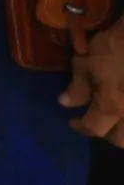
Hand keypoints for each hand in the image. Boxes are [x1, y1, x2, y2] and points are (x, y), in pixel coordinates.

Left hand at [62, 22, 123, 145]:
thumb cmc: (115, 44)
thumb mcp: (88, 61)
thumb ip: (78, 86)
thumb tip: (66, 103)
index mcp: (113, 106)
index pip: (94, 128)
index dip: (81, 127)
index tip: (74, 121)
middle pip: (121, 140)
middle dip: (109, 135)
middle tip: (100, 121)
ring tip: (118, 118)